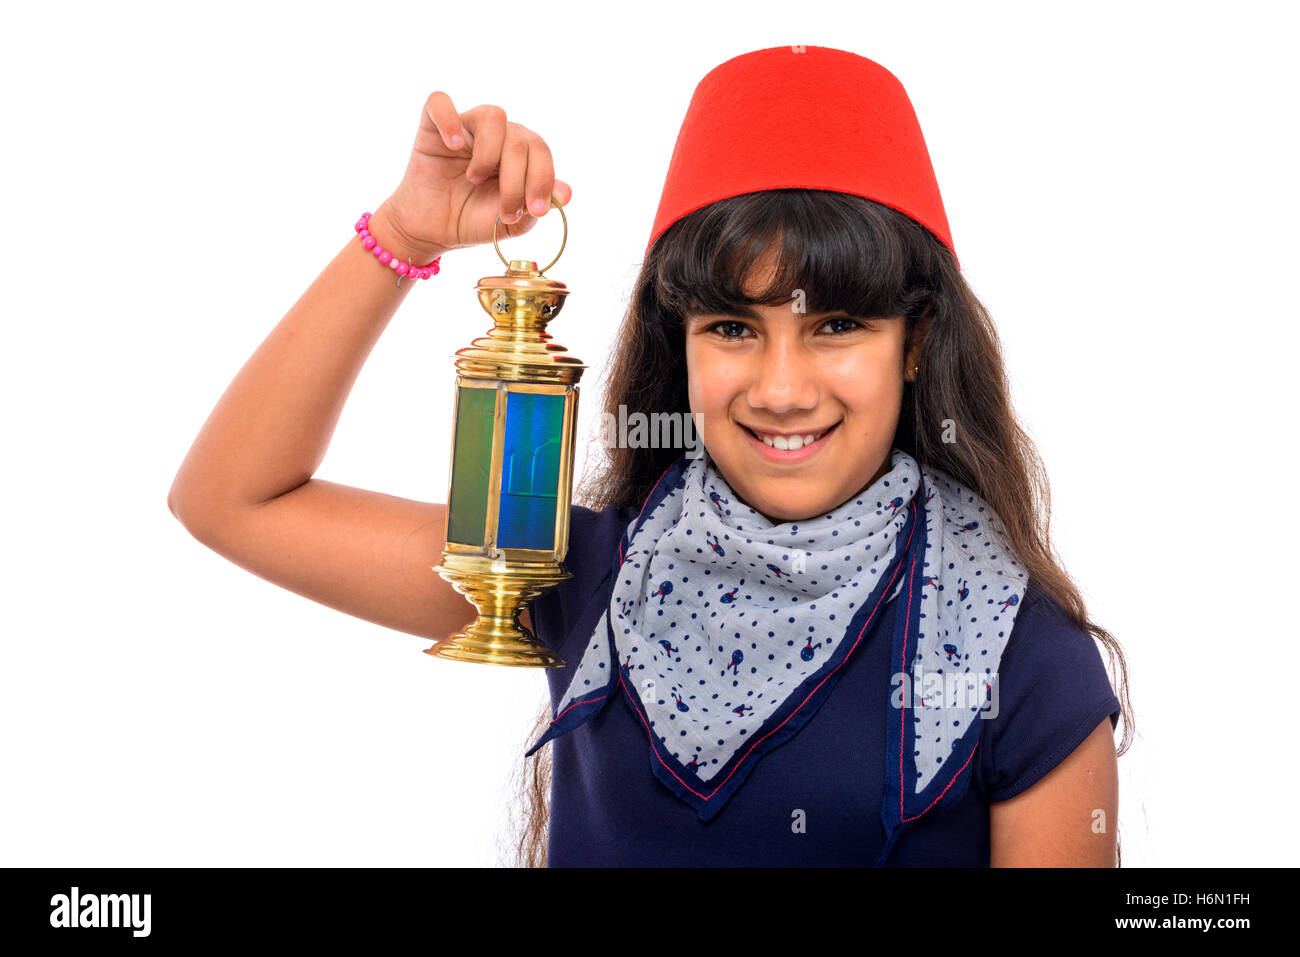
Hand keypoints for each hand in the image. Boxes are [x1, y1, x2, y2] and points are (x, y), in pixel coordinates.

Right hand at [378, 91, 572, 262]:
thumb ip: (539, 204)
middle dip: (517, 180)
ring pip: (493, 115)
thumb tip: (566, 193)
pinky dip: (448, 121)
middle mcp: (496, 135)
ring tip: (474, 179)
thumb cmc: (474, 221)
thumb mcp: (515, 221)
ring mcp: (465, 127)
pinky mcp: (432, 126)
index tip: (535, 211)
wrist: (435, 232)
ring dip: (489, 155)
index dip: (542, 179)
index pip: (540, 150)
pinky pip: (439, 102)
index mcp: (519, 153)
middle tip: (505, 210)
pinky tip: (453, 147)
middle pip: (520, 139)